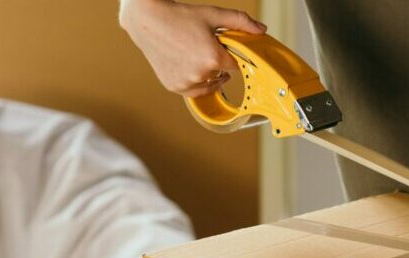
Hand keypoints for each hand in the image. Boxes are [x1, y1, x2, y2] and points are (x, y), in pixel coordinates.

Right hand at [119, 0, 265, 96]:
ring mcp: (186, 83)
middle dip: (216, 63)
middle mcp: (200, 74)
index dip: (231, 58)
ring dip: (205, 74)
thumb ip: (240, 22)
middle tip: (202, 46)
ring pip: (207, 84)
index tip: (226, 52)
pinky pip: (192, 90)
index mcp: (213, 58)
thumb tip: (261, 29)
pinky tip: (187, 64)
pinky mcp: (174, 87)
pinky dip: (192, 81)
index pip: (235, 66)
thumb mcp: (213, 15)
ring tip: (193, 54)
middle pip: (220, 75)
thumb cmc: (179, 16)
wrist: (147, 20)